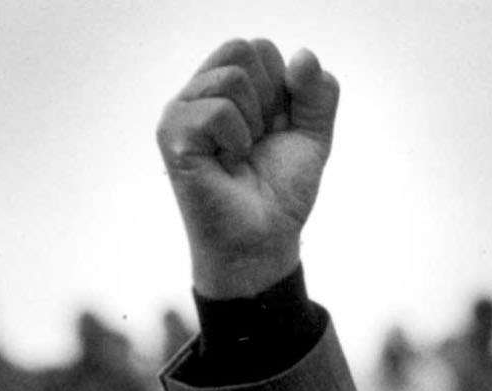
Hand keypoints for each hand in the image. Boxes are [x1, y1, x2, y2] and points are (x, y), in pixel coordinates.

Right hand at [155, 38, 340, 298]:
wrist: (265, 240)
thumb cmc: (280, 192)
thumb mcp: (313, 136)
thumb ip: (318, 94)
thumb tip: (303, 55)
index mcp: (228, 87)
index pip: (259, 49)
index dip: (285, 87)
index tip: (278, 128)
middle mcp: (200, 92)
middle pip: (244, 49)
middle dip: (270, 99)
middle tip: (259, 140)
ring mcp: (182, 111)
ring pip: (232, 78)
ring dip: (254, 123)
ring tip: (242, 153)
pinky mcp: (172, 135)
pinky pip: (217, 111)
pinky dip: (237, 140)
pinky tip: (228, 162)